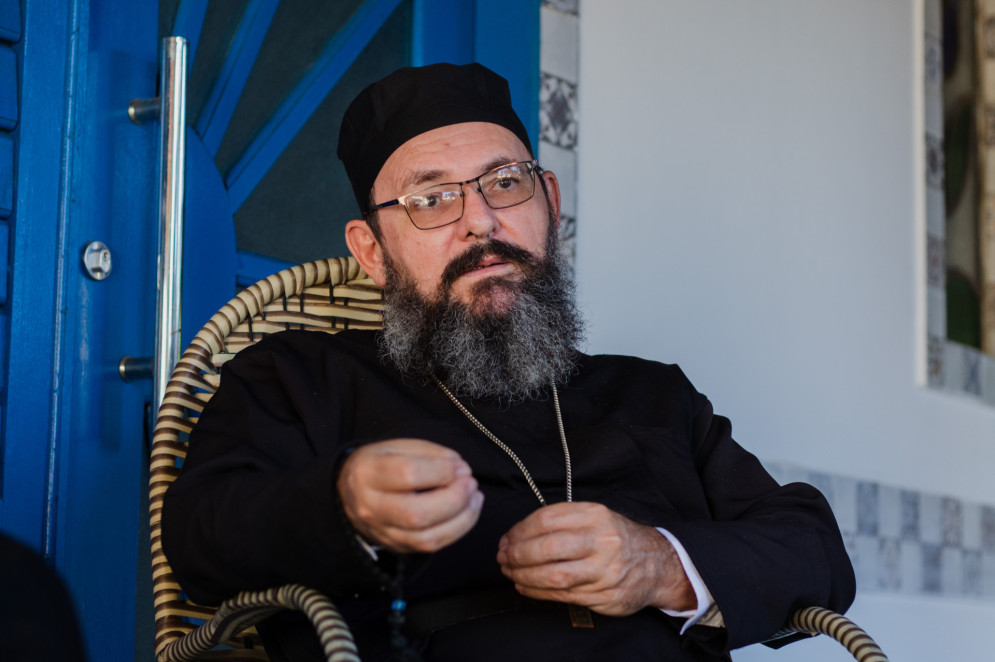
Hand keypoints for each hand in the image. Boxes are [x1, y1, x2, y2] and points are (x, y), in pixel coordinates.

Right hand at [337, 438, 483, 552]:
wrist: (350, 492)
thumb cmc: (380, 463)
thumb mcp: (398, 446)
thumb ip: (431, 453)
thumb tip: (460, 468)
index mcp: (368, 472)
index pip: (407, 474)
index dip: (441, 471)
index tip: (461, 466)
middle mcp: (371, 507)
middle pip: (416, 514)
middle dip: (454, 499)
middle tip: (470, 483)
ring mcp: (383, 531)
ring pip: (425, 538)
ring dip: (461, 519)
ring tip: (475, 498)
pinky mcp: (396, 546)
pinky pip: (429, 547)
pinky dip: (456, 530)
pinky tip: (468, 511)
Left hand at [496, 502, 694, 615]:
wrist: (656, 564)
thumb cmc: (616, 538)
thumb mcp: (595, 517)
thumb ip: (561, 521)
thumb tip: (517, 535)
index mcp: (596, 515)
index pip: (546, 519)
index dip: (519, 530)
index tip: (506, 538)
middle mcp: (602, 541)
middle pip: (548, 548)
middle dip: (518, 555)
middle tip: (503, 558)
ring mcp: (605, 571)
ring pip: (554, 576)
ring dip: (524, 576)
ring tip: (511, 574)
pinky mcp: (606, 596)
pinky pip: (564, 596)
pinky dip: (538, 592)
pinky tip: (526, 587)